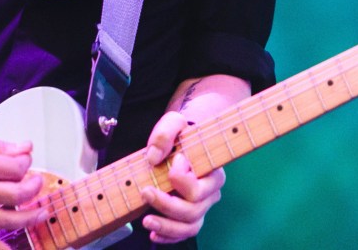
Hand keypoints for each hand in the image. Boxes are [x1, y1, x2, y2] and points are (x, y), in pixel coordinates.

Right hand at [0, 121, 47, 249]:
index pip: (14, 168)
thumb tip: (24, 148)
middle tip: (38, 182)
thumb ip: (0, 145)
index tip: (25, 155)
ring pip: (0, 220)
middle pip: (13, 195)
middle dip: (32, 188)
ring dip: (25, 219)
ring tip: (39, 214)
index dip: (26, 161)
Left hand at [141, 112, 224, 244]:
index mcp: (212, 171)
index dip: (181, 179)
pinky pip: (184, 233)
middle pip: (193, 209)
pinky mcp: (190, 215)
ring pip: (190, 226)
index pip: (199, 186)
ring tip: (147, 220)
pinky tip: (154, 233)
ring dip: (167, 226)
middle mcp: (210, 192)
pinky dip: (169, 236)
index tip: (172, 162)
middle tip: (145, 191)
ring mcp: (201, 206)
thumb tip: (153, 157)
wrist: (183, 141)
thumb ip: (164, 133)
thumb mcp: (174, 122)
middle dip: (167, 204)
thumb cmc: (181, 133)